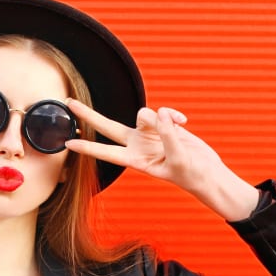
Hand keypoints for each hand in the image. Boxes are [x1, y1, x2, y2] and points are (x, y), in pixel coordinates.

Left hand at [65, 100, 261, 220]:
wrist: (207, 172)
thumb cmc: (191, 173)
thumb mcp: (179, 157)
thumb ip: (167, 135)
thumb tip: (159, 114)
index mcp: (136, 160)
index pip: (106, 152)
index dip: (87, 147)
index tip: (68, 143)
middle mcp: (138, 145)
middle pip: (108, 127)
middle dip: (89, 115)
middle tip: (68, 102)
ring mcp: (149, 134)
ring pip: (144, 114)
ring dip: (159, 118)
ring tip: (178, 128)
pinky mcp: (163, 125)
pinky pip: (163, 111)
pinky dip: (174, 115)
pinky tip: (185, 122)